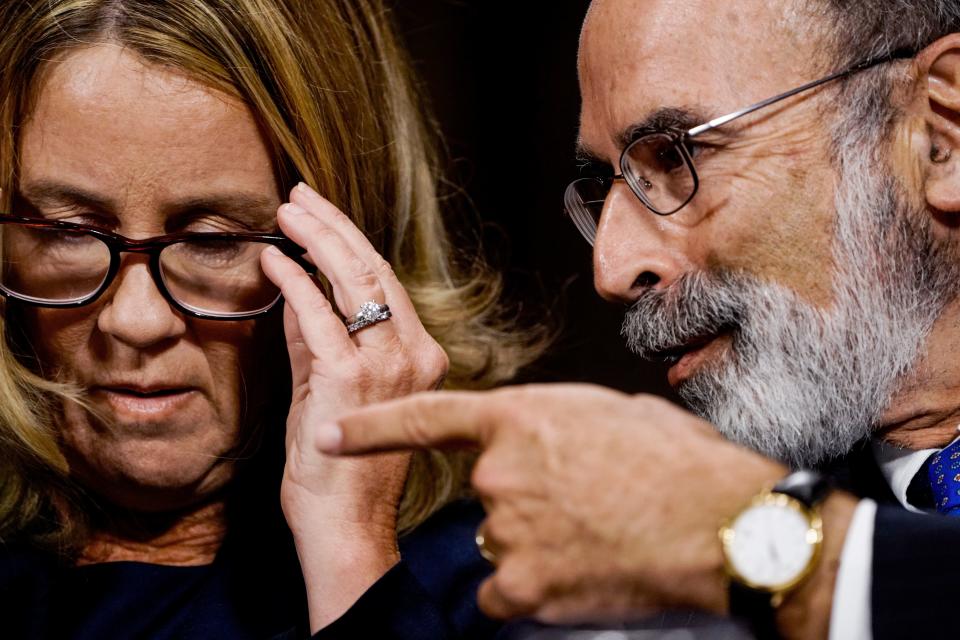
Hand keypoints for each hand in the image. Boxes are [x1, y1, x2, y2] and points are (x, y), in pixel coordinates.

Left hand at [259, 183, 448, 629]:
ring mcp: (388, 364)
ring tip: (286, 212)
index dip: (352, 242)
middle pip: (374, 270)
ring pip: (354, 280)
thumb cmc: (345, 467)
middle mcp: (414, 353)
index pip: (386, 283)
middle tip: (300, 197)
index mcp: (421, 356)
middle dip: (333, 226)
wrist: (347, 526)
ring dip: (315, 240)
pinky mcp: (351, 377)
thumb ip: (319, 341)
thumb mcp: (333, 393)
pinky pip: (320, 315)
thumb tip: (295, 290)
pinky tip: (273, 261)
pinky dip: (294, 282)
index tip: (322, 215)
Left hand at [314, 384, 856, 637]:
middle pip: (481, 491)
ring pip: (498, 540)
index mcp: (520, 417)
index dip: (370, 429)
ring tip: (594, 532)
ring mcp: (508, 531)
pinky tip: (578, 572)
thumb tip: (538, 442)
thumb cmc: (677, 461)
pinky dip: (533, 586)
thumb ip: (552, 422)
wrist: (721, 523)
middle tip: (581, 499)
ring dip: (534, 541)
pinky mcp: (524, 586)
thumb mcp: (608, 413)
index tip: (330, 436)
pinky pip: (505, 589)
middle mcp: (501, 472)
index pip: (424, 419)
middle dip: (518, 496)